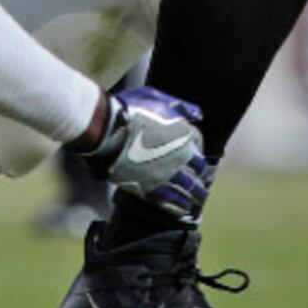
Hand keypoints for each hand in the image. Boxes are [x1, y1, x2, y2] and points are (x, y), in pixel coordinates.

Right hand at [75, 86, 211, 217]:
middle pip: (197, 173)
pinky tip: (181, 209)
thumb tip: (198, 115)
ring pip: (187, 190)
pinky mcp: (150, 188)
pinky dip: (178, 207)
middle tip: (201, 186)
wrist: (106, 130)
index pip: (199, 148)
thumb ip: (179, 106)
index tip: (199, 163)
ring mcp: (166, 174)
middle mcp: (179, 157)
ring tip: (195, 202)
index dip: (199, 156)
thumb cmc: (129, 109)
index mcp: (183, 135)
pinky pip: (170, 202)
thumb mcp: (156, 98)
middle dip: (200, 179)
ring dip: (194, 196)